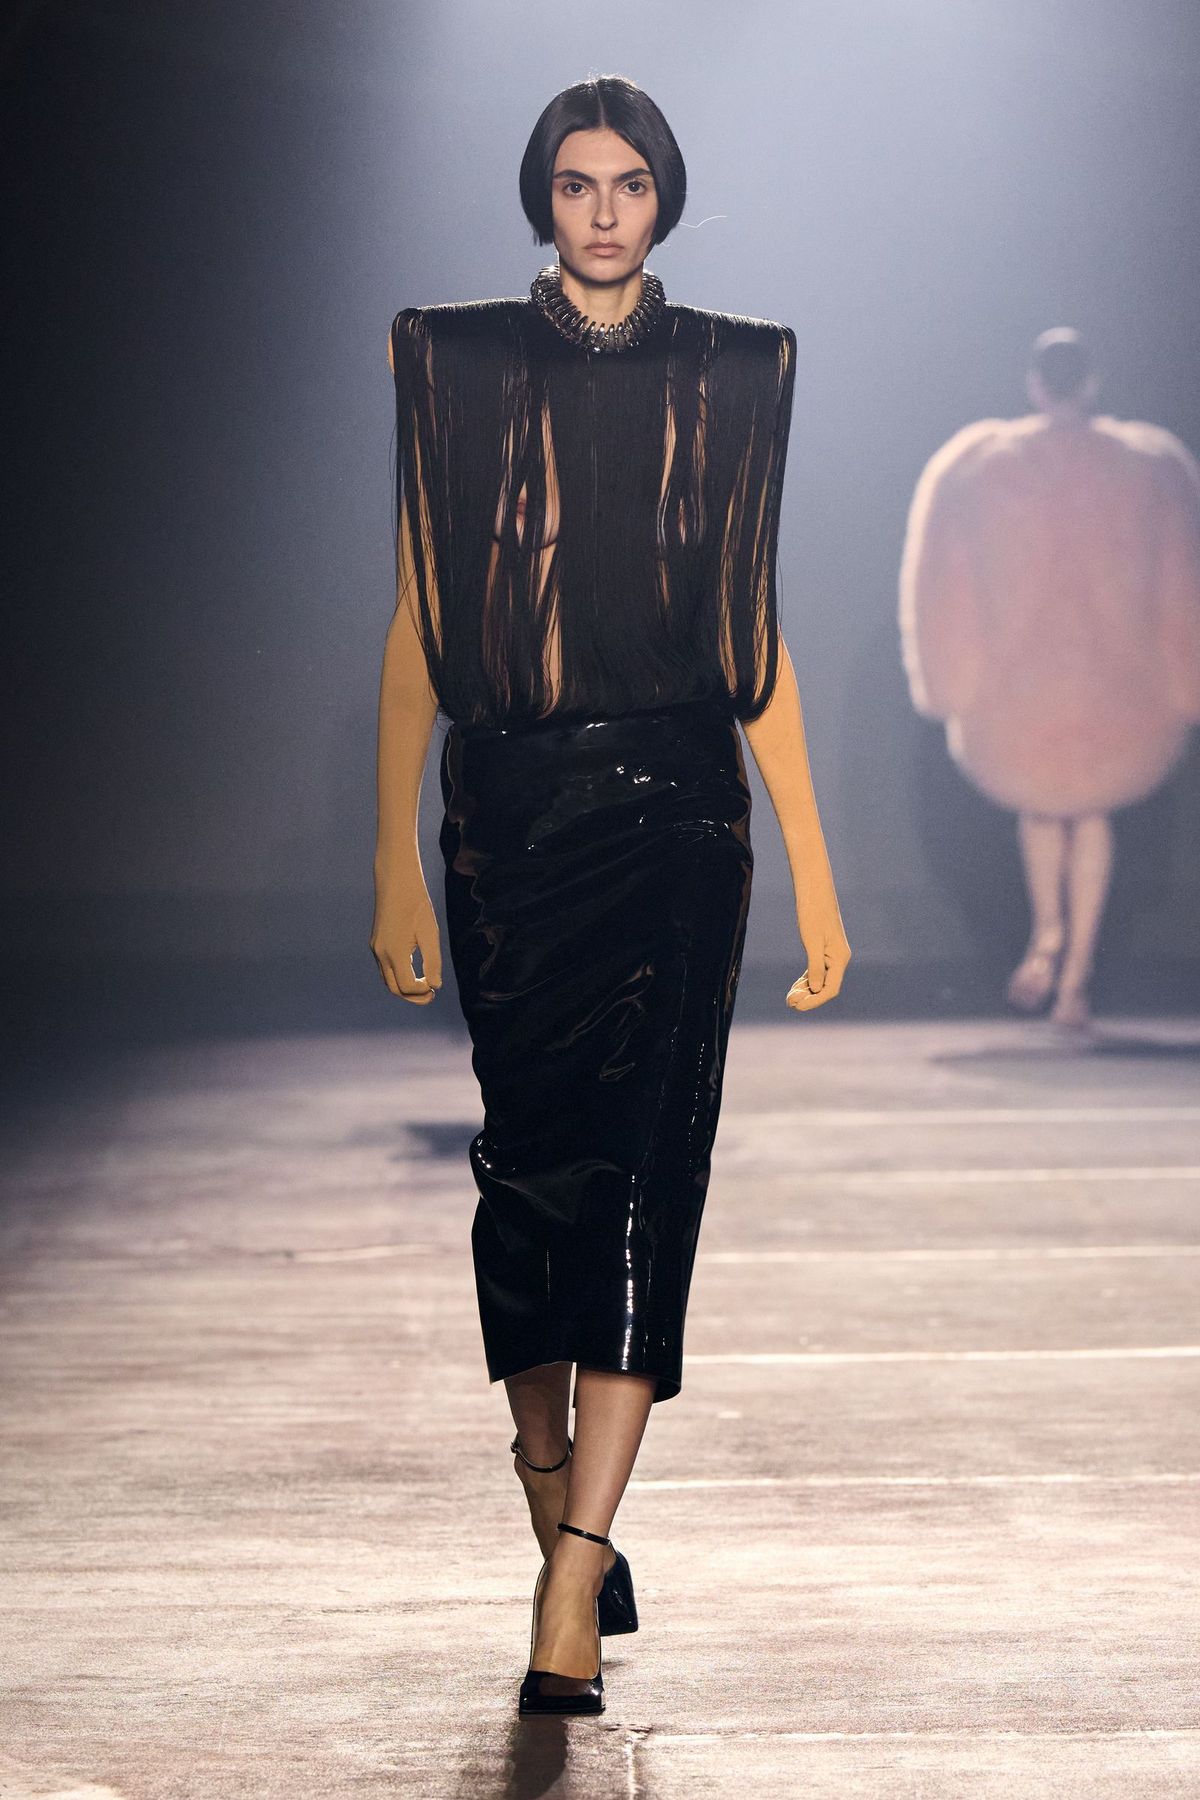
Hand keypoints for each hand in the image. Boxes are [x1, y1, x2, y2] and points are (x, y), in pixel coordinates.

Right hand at [370, 870, 442, 1004]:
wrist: (396, 881)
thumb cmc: (416, 905)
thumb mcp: (430, 933)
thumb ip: (433, 961)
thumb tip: (435, 985)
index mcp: (395, 953)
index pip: (407, 986)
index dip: (423, 991)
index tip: (436, 986)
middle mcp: (382, 954)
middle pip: (395, 988)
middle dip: (413, 996)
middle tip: (431, 995)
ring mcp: (376, 949)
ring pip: (388, 980)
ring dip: (404, 988)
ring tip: (424, 987)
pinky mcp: (376, 943)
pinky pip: (385, 968)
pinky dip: (398, 976)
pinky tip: (412, 972)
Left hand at [786, 896, 850, 1012]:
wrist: (814, 890)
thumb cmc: (813, 913)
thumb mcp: (812, 942)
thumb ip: (816, 967)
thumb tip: (817, 990)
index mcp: (840, 958)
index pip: (830, 989)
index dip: (815, 1001)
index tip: (798, 1007)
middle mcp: (839, 958)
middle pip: (826, 987)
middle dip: (809, 997)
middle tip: (789, 1003)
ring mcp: (832, 954)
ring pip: (821, 980)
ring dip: (806, 991)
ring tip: (790, 998)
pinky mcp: (824, 949)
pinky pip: (817, 970)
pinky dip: (807, 980)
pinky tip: (796, 986)